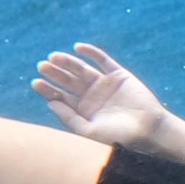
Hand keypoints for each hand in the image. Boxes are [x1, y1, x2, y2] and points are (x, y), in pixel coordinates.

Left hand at [33, 43, 173, 148]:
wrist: (148, 129)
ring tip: (54, 57)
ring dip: (67, 62)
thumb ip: (70, 118)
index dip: (48, 89)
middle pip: (67, 81)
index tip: (36, 82)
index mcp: (82, 111)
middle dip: (54, 73)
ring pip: (81, 69)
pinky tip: (78, 48)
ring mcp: (104, 84)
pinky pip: (103, 60)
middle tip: (42, 66)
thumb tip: (50, 103)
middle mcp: (91, 96)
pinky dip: (91, 53)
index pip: (60, 97)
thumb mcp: (89, 131)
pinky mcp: (118, 74)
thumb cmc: (119, 136)